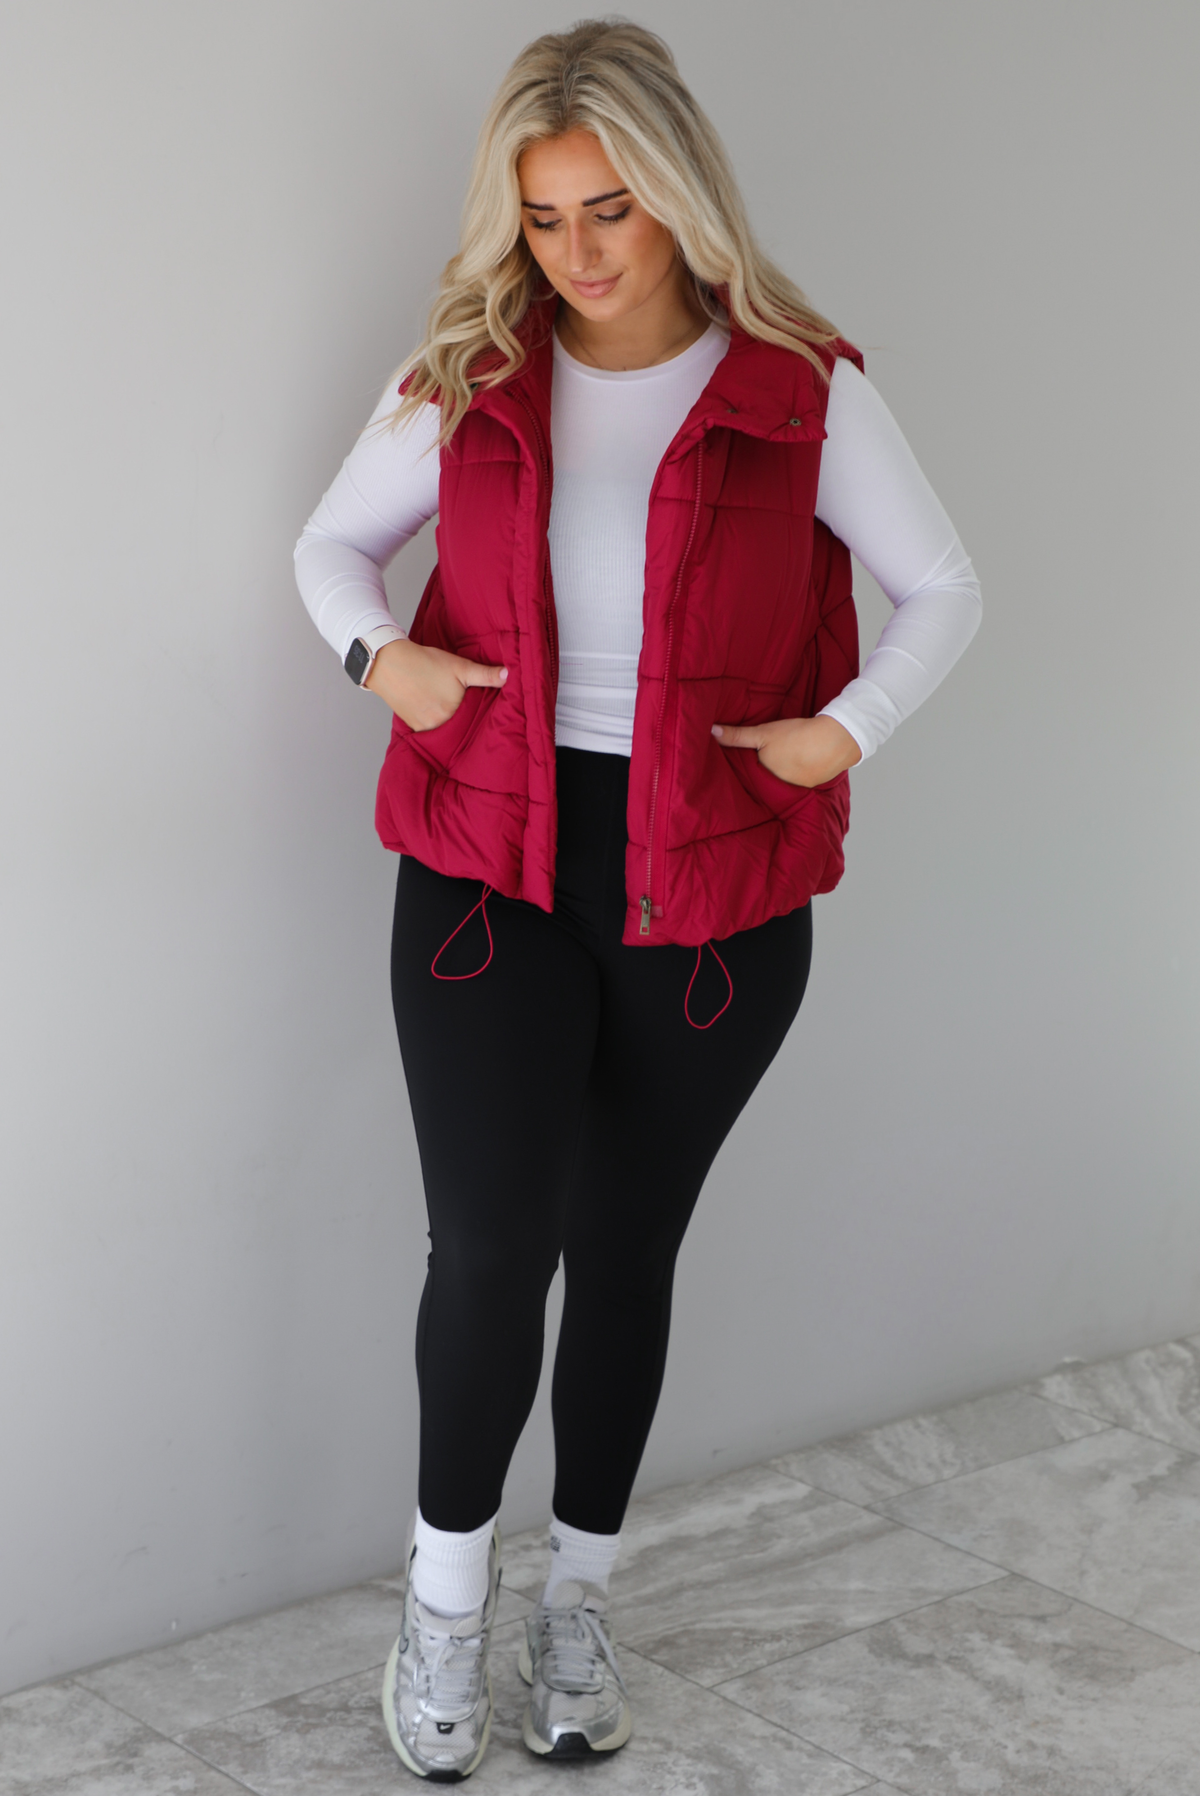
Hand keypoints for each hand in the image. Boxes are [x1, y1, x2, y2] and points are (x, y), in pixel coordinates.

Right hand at [365, 638, 507, 730]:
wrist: (388, 662)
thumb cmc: (425, 662)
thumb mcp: (460, 666)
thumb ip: (485, 675)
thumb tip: (510, 675)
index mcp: (453, 715)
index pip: (474, 719)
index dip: (478, 713)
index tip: (483, 709)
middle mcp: (439, 726)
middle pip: (459, 726)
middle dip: (464, 718)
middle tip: (464, 706)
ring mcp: (424, 728)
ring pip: (445, 728)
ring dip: (449, 722)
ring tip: (449, 708)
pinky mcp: (412, 727)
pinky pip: (430, 729)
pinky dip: (435, 722)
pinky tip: (435, 710)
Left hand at [711, 713, 861, 786]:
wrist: (835, 741)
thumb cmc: (797, 736)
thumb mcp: (763, 733)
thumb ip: (737, 735)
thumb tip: (711, 731)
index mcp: (764, 774)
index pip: (751, 772)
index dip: (750, 764)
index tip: (746, 759)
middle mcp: (778, 785)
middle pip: (767, 775)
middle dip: (767, 769)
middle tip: (771, 755)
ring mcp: (796, 787)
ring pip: (785, 777)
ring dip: (785, 770)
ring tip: (789, 756)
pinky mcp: (813, 784)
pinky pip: (802, 777)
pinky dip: (802, 770)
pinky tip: (805, 759)